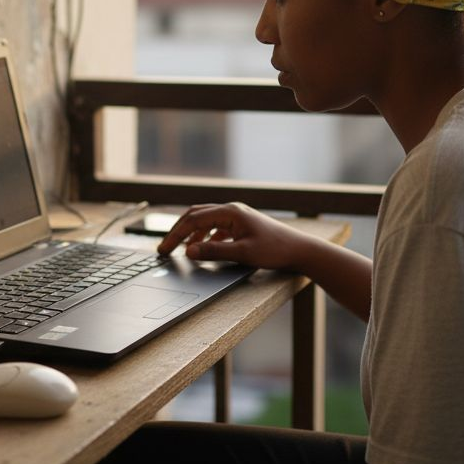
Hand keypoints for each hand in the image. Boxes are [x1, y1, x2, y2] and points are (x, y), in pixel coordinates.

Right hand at [156, 202, 312, 271]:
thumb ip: (214, 252)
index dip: (175, 235)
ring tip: (180, 250)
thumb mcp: (242, 253)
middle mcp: (231, 210)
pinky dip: (204, 237)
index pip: (193, 220)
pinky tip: (202, 249)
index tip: (164, 250)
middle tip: (165, 249)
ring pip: (204, 221)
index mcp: (230, 212)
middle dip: (178, 232)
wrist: (299, 249)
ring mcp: (236, 217)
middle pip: (195, 216)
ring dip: (190, 235)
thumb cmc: (275, 250)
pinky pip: (215, 228)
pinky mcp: (241, 225)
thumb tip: (188, 251)